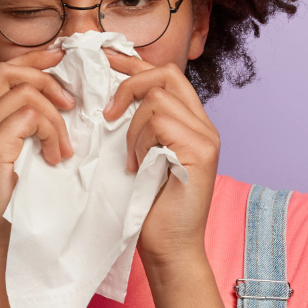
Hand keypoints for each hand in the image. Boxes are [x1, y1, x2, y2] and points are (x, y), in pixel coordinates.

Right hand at [0, 49, 72, 261]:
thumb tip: (63, 100)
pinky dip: (52, 132)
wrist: (1, 249)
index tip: (61, 59)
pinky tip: (55, 157)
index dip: (33, 60)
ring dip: (56, 119)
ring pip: (25, 95)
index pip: (1, 73)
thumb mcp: (22, 161)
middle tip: (71, 103)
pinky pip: (31, 117)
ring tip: (64, 149)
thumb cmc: (19, 209)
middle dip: (45, 77)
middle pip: (6, 71)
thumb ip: (28, 131)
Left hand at [103, 52, 219, 266]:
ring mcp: (206, 136)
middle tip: (106, 113)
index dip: (133, 63)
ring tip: (131, 161)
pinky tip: (138, 167)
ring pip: (158, 99)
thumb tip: (106, 98)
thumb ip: (136, 126)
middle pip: (167, 74)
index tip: (102, 58)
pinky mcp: (201, 150)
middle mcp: (204, 125)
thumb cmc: (148, 209)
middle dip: (130, 84)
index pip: (165, 76)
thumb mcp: (138, 157)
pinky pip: (159, 122)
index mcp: (190, 123)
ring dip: (132, 128)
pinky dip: (140, 142)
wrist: (169, 249)